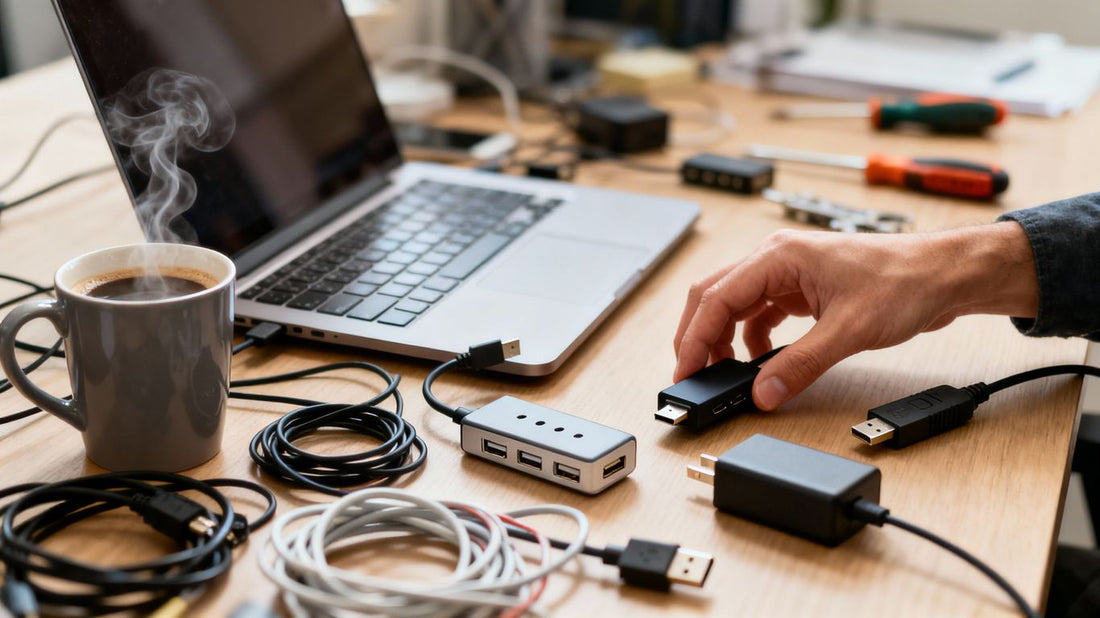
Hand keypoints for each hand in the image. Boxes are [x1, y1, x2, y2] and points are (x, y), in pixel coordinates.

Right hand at [673, 222, 1037, 409]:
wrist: (943, 275)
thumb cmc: (904, 282)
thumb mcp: (848, 331)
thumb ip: (800, 365)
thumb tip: (763, 393)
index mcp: (779, 256)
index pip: (716, 298)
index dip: (694, 338)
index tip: (685, 370)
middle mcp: (777, 259)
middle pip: (714, 297)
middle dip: (698, 337)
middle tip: (691, 374)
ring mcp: (789, 274)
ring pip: (735, 305)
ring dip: (723, 339)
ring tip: (722, 372)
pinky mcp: (802, 290)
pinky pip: (760, 314)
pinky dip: (751, 339)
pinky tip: (759, 361)